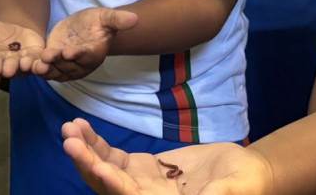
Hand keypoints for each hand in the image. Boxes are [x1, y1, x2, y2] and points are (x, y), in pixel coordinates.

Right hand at [0, 22, 45, 77]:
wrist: (16, 31)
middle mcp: (2, 64)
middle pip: (1, 66)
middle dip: (1, 66)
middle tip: (1, 65)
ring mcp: (19, 64)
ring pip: (20, 68)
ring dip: (22, 66)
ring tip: (23, 62)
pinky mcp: (36, 60)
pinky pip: (39, 65)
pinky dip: (42, 65)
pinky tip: (44, 62)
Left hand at [34, 8, 137, 80]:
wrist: (86, 28)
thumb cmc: (98, 22)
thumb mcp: (107, 17)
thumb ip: (117, 19)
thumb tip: (135, 18)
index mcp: (94, 53)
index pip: (86, 55)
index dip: (78, 54)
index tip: (69, 52)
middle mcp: (80, 64)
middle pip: (68, 65)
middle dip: (57, 63)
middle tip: (46, 58)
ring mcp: (67, 66)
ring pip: (56, 71)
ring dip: (45, 69)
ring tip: (35, 66)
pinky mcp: (54, 63)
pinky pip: (47, 69)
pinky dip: (37, 68)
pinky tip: (27, 65)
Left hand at [62, 119, 274, 194]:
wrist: (246, 174)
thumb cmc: (246, 184)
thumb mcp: (235, 189)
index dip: (111, 184)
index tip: (95, 166)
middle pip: (107, 186)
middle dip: (87, 163)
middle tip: (69, 139)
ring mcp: (140, 185)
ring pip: (104, 171)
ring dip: (85, 151)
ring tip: (70, 127)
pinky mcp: (141, 169)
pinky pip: (111, 158)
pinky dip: (96, 144)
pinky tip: (81, 127)